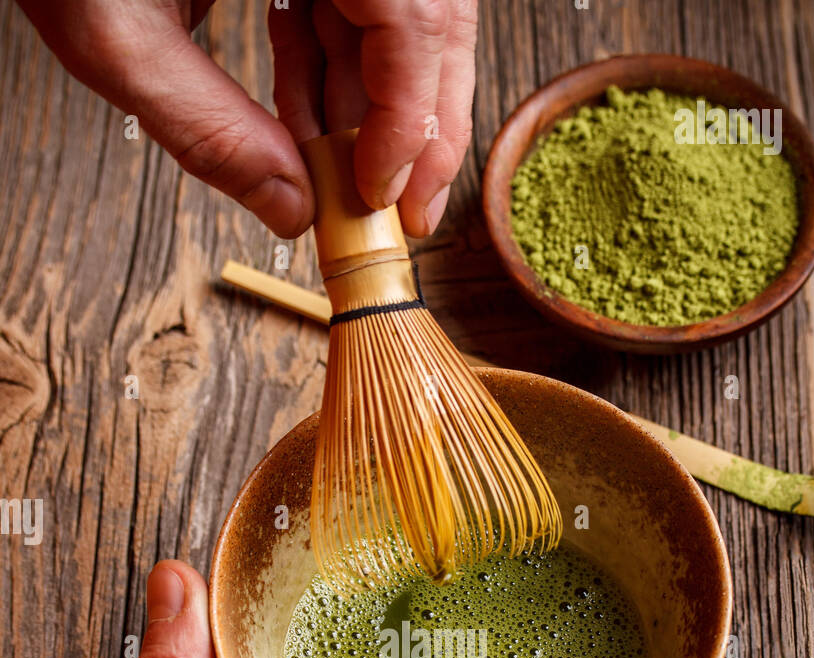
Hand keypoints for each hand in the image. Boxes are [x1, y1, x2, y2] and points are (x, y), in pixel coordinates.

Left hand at [16, 0, 476, 236]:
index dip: (412, 116)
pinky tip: (308, 130)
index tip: (381, 194)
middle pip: (429, 19)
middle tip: (402, 211)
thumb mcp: (115, 34)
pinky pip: (350, 6)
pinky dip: (334, 73)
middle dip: (418, 124)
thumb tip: (290, 211)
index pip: (413, 17)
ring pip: (397, 20)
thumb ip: (204, 126)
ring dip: (372, 109)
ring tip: (337, 182)